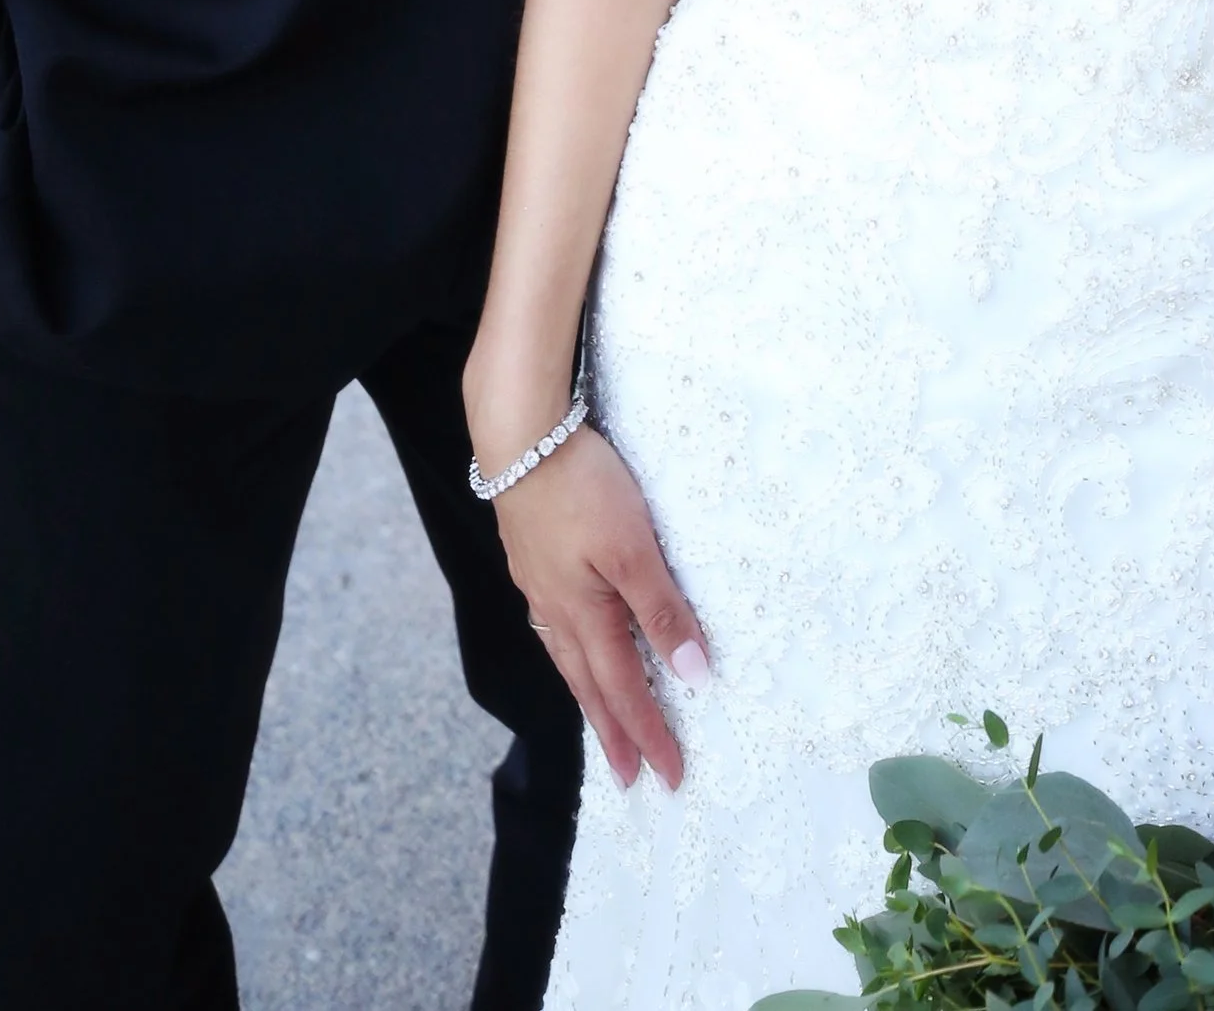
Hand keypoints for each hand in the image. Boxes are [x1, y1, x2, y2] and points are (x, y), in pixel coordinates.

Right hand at [481, 425, 708, 790]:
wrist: (519, 436)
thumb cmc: (581, 486)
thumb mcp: (633, 548)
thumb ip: (662, 610)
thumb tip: (694, 676)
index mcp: (584, 614)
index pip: (624, 691)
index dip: (649, 734)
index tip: (670, 777)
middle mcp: (557, 609)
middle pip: (590, 685)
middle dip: (614, 733)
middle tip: (630, 777)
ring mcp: (539, 583)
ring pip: (568, 658)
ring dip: (590, 697)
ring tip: (602, 724)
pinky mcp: (532, 557)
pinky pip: (554, 626)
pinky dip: (571, 654)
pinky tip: (572, 644)